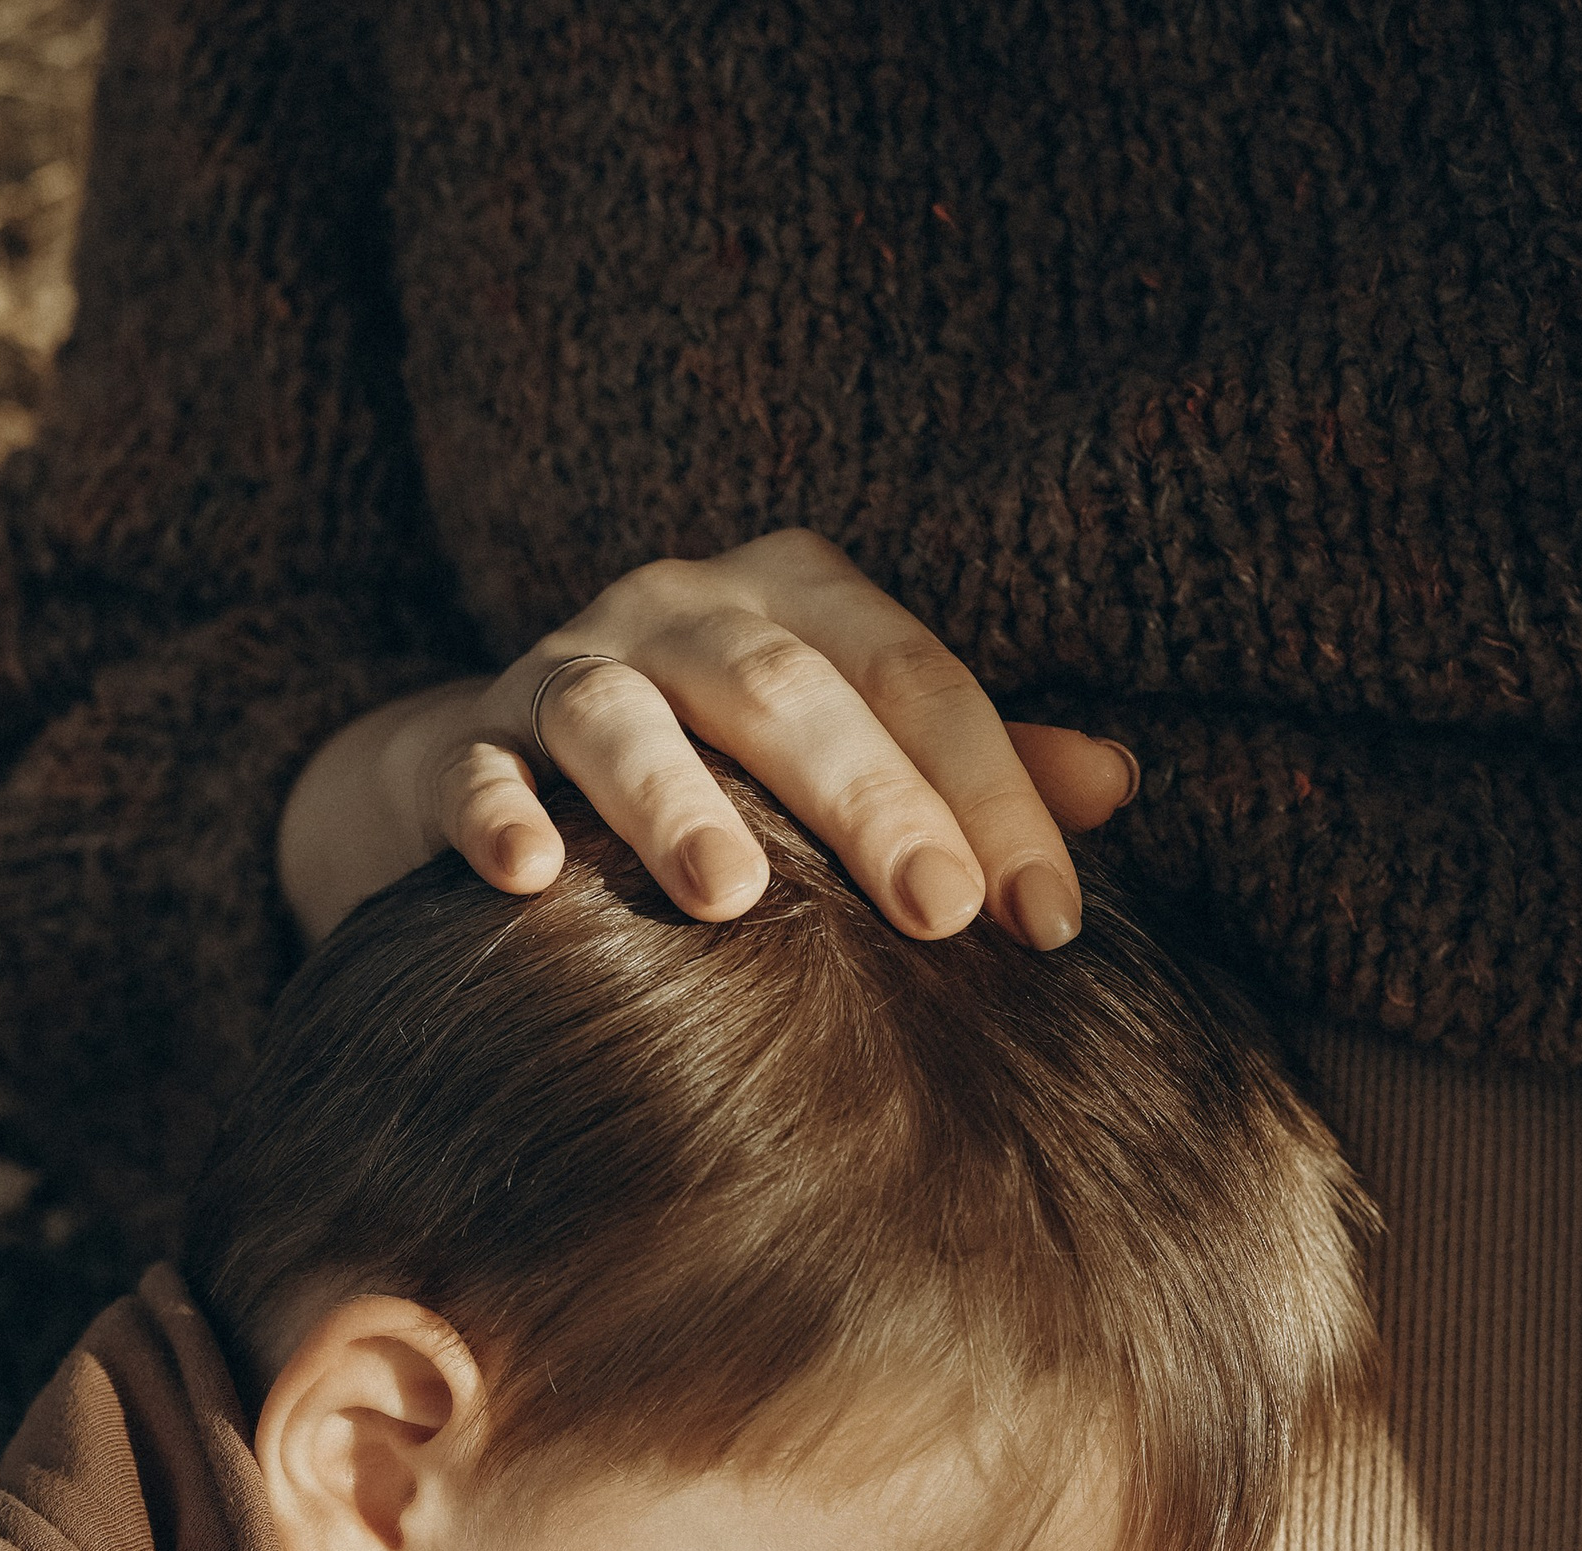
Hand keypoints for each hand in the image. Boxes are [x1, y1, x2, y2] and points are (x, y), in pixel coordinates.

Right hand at [278, 529, 1137, 954]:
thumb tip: (1116, 782)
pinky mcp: (466, 743)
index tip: (1046, 922)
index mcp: (794, 598)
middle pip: (783, 688)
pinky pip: (478, 771)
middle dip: (865, 801)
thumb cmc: (716, 769)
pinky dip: (496, 815)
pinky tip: (524, 876)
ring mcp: (563, 670)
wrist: (499, 763)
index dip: (991, 794)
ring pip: (622, 715)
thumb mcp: (843, 748)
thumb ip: (965, 765)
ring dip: (674, 800)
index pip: (915, 677)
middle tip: (934, 913)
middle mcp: (679, 609)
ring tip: (726, 897)